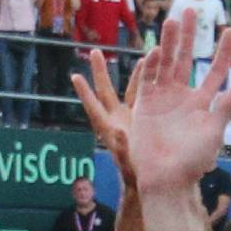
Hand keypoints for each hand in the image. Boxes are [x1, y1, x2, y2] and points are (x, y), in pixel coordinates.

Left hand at [70, 46, 138, 181]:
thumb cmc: (134, 176)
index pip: (93, 108)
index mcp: (108, 130)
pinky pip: (146, 96)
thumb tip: (118, 132)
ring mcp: (130, 116)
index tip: (75, 77)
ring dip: (135, 73)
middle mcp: (116, 118)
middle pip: (105, 91)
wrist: (149, 179)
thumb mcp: (128, 165)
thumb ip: (122, 149)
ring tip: (140, 56)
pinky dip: (149, 83)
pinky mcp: (145, 118)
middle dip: (100, 72)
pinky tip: (156, 70)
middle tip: (94, 51)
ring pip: (129, 89)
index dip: (84, 93)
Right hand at [125, 9, 230, 194]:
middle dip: (190, 36)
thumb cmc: (193, 162)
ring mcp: (163, 99)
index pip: (216, 71)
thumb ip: (225, 108)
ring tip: (173, 20)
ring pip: (166, 63)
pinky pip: (147, 79)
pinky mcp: (145, 105)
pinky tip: (157, 50)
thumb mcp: (213, 134)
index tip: (229, 30)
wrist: (165, 179)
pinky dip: (152, 64)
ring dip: (169, 42)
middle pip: (187, 59)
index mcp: (203, 104)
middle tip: (192, 10)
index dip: (222, 51)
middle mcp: (183, 97)